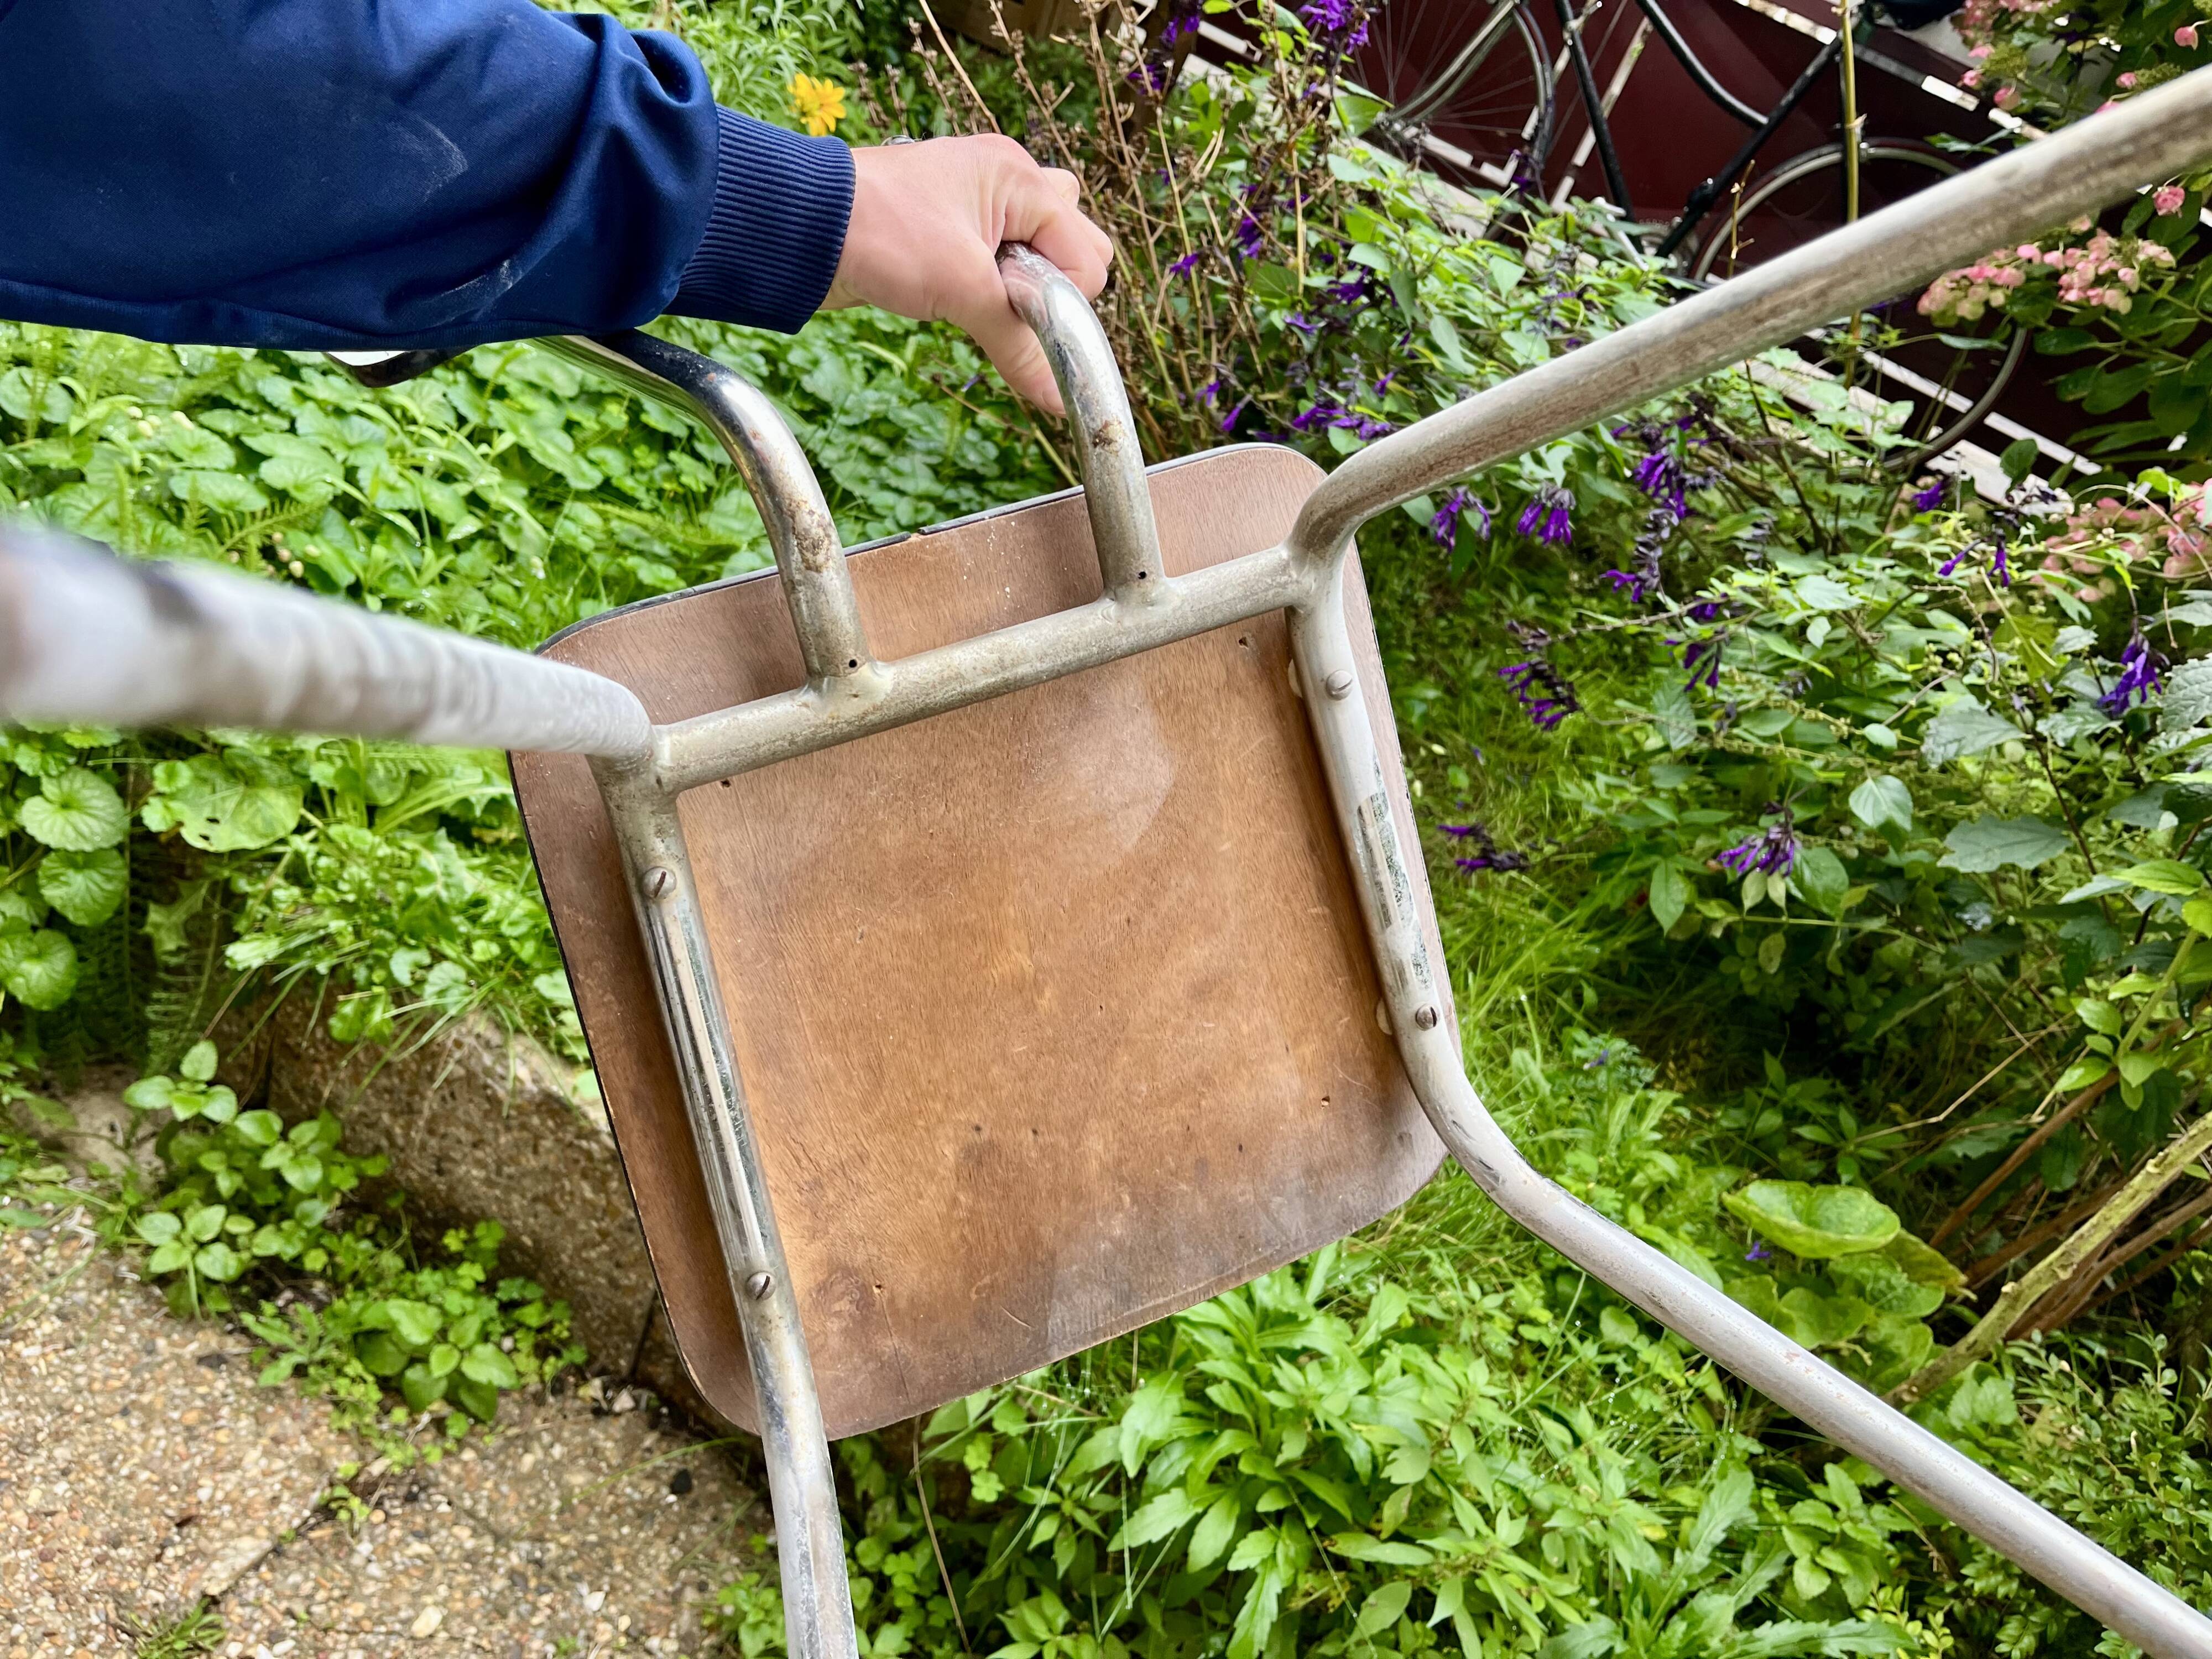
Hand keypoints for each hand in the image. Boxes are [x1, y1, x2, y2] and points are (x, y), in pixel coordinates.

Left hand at [823, 135, 1112, 414]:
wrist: (800, 230)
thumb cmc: (882, 235)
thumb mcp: (962, 292)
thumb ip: (1020, 346)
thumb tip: (1061, 401)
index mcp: (1019, 178)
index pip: (1087, 254)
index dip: (1060, 296)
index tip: (1012, 306)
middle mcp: (1006, 184)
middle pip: (1075, 248)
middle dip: (1049, 286)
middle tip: (996, 296)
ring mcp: (979, 206)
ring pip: (1039, 256)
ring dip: (1023, 287)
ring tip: (976, 294)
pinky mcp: (952, 231)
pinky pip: (1000, 264)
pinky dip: (992, 289)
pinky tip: (960, 296)